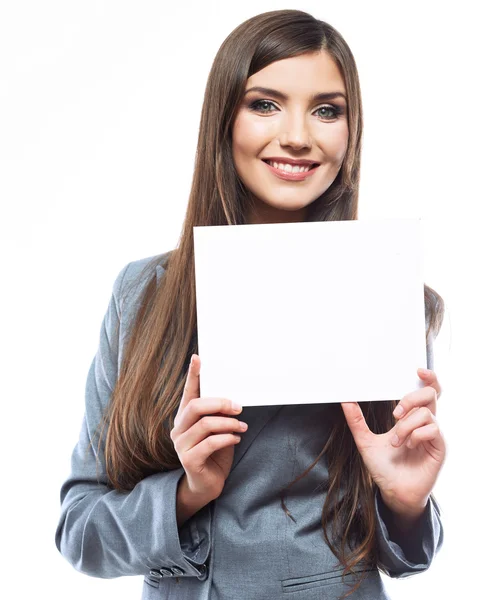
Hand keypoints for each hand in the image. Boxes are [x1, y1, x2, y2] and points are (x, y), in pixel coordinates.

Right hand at [170, 354, 247, 500]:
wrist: (206, 486)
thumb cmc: (214, 454)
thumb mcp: (218, 431)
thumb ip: (218, 416)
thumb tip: (233, 400)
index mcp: (185, 418)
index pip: (188, 393)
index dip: (193, 375)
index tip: (197, 357)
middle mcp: (178, 429)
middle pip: (195, 406)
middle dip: (220, 403)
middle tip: (238, 407)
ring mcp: (181, 445)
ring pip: (205, 424)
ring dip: (228, 423)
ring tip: (242, 426)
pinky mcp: (189, 460)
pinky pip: (210, 443)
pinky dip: (227, 438)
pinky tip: (236, 438)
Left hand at [341, 368, 446, 514]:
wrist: (393, 492)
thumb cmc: (383, 468)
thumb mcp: (364, 441)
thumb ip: (356, 421)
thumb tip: (345, 400)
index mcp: (409, 418)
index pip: (425, 391)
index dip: (428, 378)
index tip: (418, 370)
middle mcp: (424, 423)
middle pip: (430, 394)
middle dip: (410, 398)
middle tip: (394, 413)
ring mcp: (433, 434)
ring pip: (426, 413)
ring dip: (406, 426)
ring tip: (396, 442)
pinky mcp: (439, 447)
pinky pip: (432, 429)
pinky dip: (415, 435)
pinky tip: (407, 447)